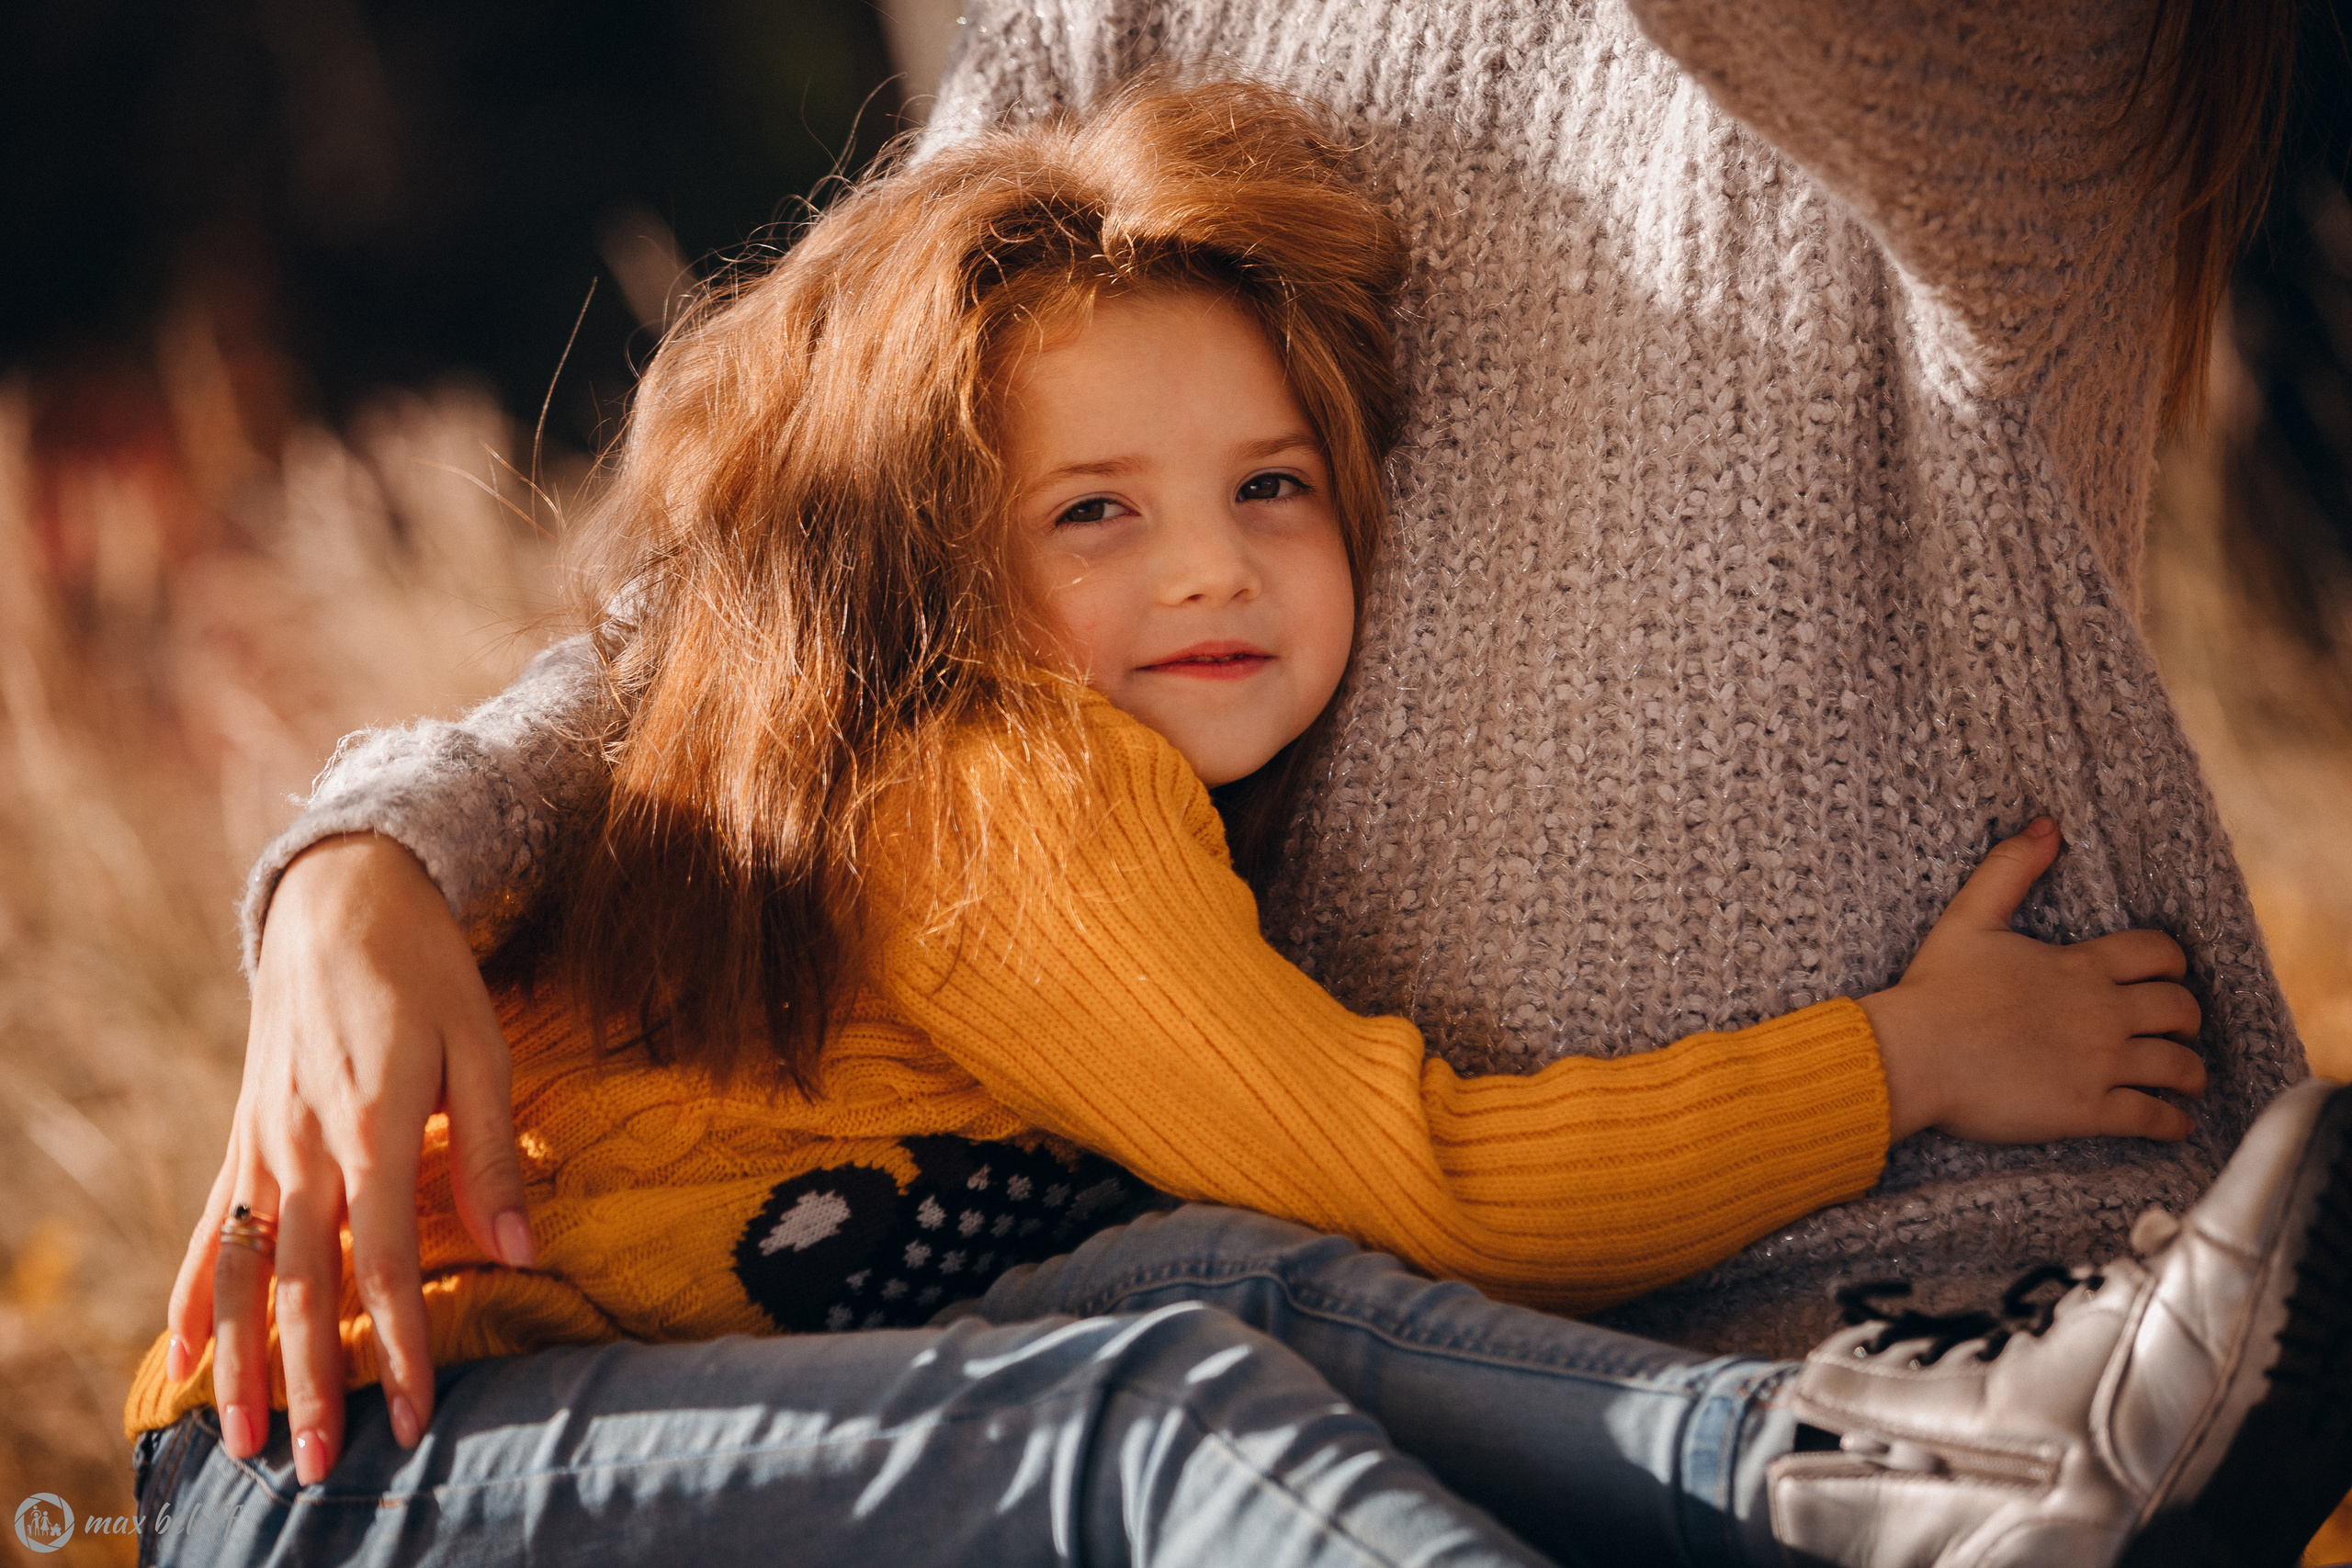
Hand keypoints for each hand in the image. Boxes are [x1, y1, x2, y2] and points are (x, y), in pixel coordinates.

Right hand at [163, 833, 530, 1483]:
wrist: (342, 899)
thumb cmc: (429, 973)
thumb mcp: (484, 1046)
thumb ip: (495, 1153)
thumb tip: (524, 1253)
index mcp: (374, 1129)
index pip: (383, 1265)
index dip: (398, 1346)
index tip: (414, 1416)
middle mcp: (305, 1148)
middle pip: (299, 1289)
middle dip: (312, 1384)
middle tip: (324, 1467)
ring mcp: (263, 1146)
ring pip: (238, 1273)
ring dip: (241, 1364)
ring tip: (244, 1443)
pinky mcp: (243, 1136)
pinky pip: (206, 1230)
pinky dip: (189, 1298)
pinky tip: (180, 1357)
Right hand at [1860, 819, 2206, 1144]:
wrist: (1912, 1055)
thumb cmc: (1935, 989)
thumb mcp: (1969, 917)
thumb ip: (2010, 869)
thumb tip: (2047, 825)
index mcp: (2080, 967)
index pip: (2159, 954)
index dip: (2172, 963)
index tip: (2167, 976)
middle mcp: (2103, 1013)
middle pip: (2180, 1010)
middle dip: (2186, 1019)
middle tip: (2177, 1029)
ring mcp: (2100, 1063)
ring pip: (2179, 1066)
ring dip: (2191, 1072)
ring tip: (2187, 1080)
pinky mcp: (2088, 1110)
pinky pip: (2153, 1118)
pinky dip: (2172, 1123)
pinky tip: (2173, 1124)